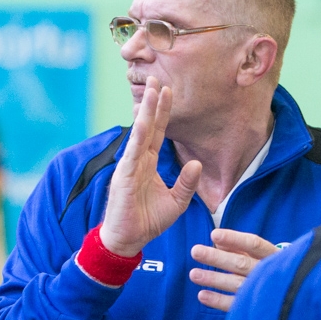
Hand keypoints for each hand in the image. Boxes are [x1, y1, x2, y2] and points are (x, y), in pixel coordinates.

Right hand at [100, 78, 201, 257]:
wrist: (129, 240)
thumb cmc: (149, 220)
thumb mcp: (177, 202)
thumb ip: (186, 183)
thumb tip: (197, 163)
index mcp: (149, 162)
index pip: (159, 132)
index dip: (164, 112)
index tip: (169, 91)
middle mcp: (138, 159)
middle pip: (148, 126)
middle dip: (153, 103)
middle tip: (158, 79)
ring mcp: (129, 166)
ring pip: (139, 134)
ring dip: (145, 113)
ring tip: (150, 93)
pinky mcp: (123, 177)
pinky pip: (132, 154)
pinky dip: (137, 138)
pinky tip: (142, 123)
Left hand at [190, 229, 279, 311]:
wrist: (295, 296)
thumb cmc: (272, 268)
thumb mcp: (260, 255)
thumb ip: (240, 247)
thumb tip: (217, 241)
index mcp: (272, 255)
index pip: (253, 244)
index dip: (233, 239)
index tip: (214, 234)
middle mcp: (269, 273)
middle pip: (241, 263)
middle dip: (217, 258)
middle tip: (195, 251)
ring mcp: (264, 291)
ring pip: (236, 284)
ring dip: (214, 279)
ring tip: (194, 274)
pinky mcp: (257, 308)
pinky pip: (235, 304)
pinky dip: (218, 301)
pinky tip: (202, 295)